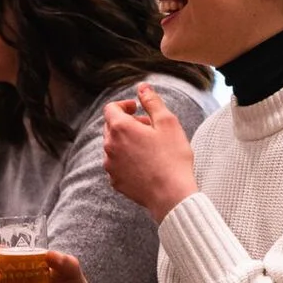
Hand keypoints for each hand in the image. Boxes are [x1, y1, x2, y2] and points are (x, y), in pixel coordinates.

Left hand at [102, 84, 198, 222]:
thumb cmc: (173, 157)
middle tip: (149, 128)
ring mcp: (110, 166)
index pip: (111, 108)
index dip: (124, 105)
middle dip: (127, 123)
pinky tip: (145, 164)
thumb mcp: (167, 122)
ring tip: (149, 147)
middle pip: (111, 127)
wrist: (171, 195)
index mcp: (120, 128)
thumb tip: (142, 87)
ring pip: (113, 146)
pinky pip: (117, 164)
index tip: (138, 108)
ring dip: (126, 141)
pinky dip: (127, 159)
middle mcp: (109, 146)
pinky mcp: (115, 181)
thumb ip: (152, 101)